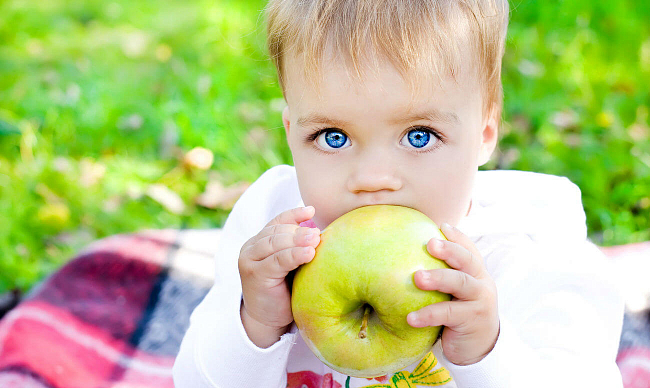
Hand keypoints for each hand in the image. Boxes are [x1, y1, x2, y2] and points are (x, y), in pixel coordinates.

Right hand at [238, 206, 320, 347]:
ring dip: (297, 240)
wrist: (268, 319)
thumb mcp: (291, 264)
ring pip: (276, 243)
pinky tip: (309, 254)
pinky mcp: (254, 275)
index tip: (312, 211)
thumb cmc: (285, 290)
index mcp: (260, 240)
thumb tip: (319, 229)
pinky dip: (294, 255)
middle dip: (299, 231)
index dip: (294, 214)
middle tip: (318, 233)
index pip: (277, 222)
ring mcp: (250, 260)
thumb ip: (297, 247)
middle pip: (277, 232)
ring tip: (315, 240)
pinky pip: (277, 261)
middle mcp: (251, 247)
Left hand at [407, 223, 499, 365]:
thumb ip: (443, 274)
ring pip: (460, 283)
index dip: (457, 236)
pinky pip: (448, 313)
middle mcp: (481, 282)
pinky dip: (428, 314)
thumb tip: (407, 256)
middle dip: (449, 250)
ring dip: (438, 278)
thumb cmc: (459, 313)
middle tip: (430, 244)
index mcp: (476, 272)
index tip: (441, 225)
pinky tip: (410, 318)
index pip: (469, 249)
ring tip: (417, 278)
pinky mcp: (472, 320)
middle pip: (467, 260)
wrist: (480, 347)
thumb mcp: (455, 292)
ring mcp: (479, 300)